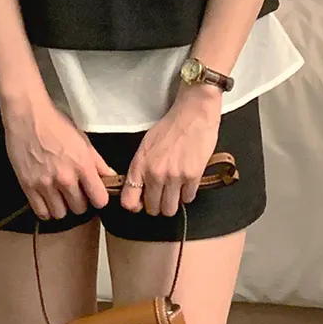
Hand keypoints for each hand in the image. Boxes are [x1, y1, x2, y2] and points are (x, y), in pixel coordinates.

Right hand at [2, 96, 113, 221]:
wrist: (28, 116)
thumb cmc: (56, 124)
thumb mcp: (83, 140)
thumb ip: (98, 162)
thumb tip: (111, 177)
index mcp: (82, 165)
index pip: (100, 199)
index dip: (98, 198)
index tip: (94, 194)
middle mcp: (65, 178)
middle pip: (80, 209)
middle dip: (80, 202)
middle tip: (74, 192)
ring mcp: (45, 184)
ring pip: (61, 214)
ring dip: (62, 207)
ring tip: (59, 196)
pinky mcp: (28, 186)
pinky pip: (42, 212)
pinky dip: (46, 209)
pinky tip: (47, 199)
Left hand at [121, 91, 221, 217]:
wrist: (193, 114)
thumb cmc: (170, 127)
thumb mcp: (146, 145)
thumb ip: (140, 169)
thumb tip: (139, 191)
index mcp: (139, 165)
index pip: (129, 201)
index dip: (136, 206)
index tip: (143, 202)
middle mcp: (154, 174)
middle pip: (152, 209)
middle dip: (157, 205)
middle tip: (163, 194)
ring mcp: (174, 177)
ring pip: (170, 209)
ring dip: (173, 202)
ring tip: (176, 189)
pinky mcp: (193, 176)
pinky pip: (188, 199)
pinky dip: (188, 193)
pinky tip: (188, 180)